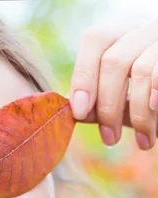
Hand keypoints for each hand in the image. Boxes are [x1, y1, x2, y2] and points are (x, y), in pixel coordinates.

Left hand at [69, 19, 157, 149]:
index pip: (95, 40)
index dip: (83, 76)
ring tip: (143, 141)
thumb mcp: (126, 103)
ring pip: (140, 70)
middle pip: (113, 61)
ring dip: (138, 113)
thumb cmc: (153, 103)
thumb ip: (100, 104)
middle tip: (110, 139)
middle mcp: (143, 30)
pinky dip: (155, 93)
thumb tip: (76, 112)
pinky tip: (155, 111)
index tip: (79, 113)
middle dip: (108, 107)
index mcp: (123, 36)